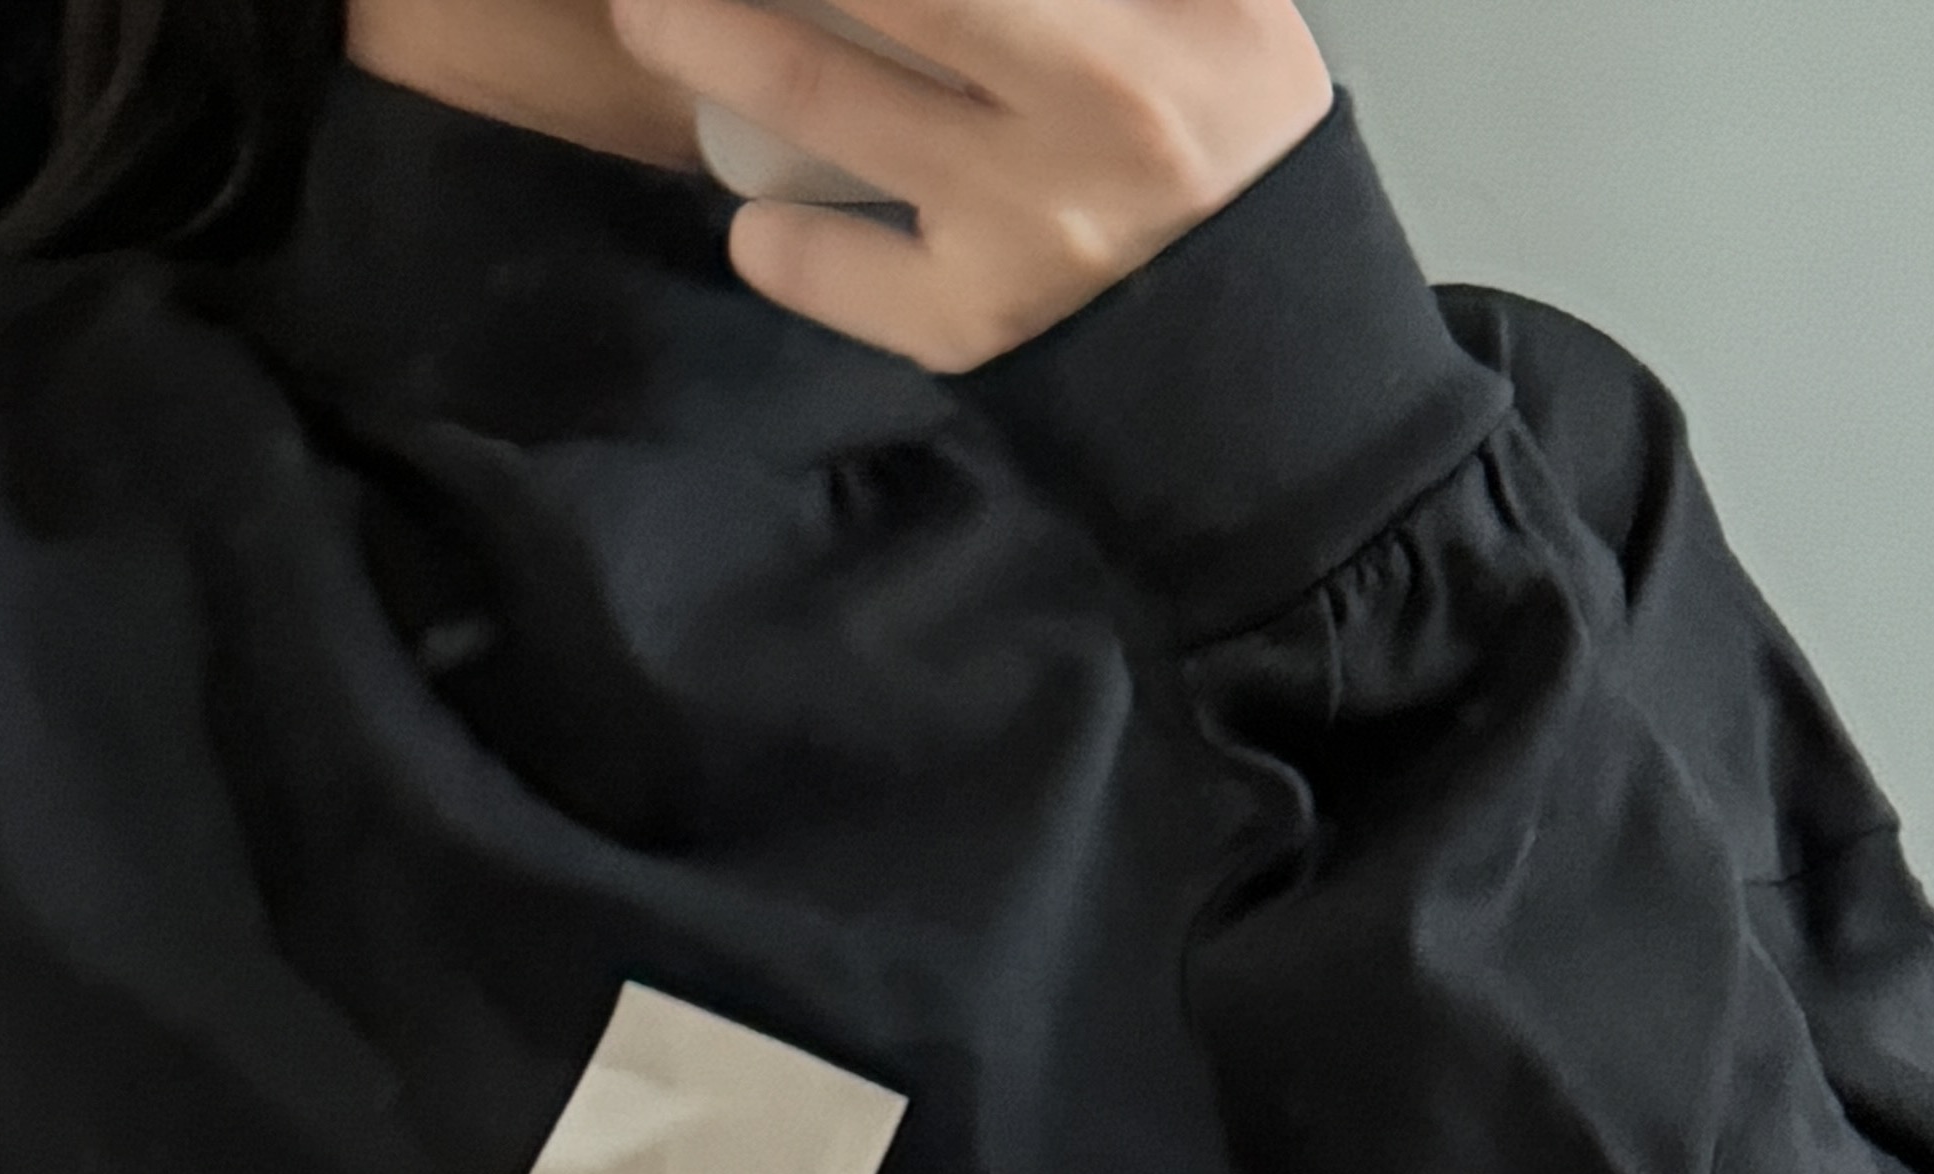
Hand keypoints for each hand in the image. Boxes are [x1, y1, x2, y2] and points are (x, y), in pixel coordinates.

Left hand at [608, 0, 1332, 372]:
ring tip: (654, 16)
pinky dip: (776, 236)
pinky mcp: (975, 325)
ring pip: (819, 91)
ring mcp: (1023, 217)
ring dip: (705, 38)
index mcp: (1165, 13)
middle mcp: (1092, 97)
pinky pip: (830, 265)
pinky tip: (760, 217)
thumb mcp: (1219, 14)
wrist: (1279, 378)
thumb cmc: (1232, 160)